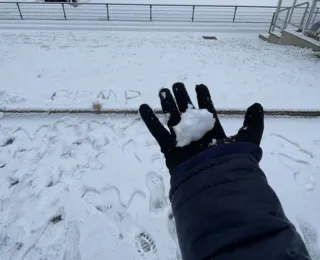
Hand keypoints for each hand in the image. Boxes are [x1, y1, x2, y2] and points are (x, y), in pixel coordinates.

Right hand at [139, 82, 263, 172]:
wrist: (215, 180)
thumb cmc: (232, 161)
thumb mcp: (248, 139)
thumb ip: (253, 122)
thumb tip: (257, 105)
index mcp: (213, 133)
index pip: (207, 112)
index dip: (204, 99)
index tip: (199, 85)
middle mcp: (196, 136)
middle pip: (187, 113)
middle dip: (182, 99)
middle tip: (177, 84)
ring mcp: (182, 142)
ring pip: (172, 120)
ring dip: (167, 105)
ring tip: (163, 90)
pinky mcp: (169, 149)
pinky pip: (158, 133)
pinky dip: (150, 120)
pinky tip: (143, 106)